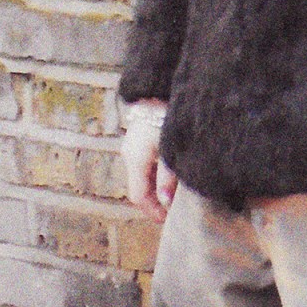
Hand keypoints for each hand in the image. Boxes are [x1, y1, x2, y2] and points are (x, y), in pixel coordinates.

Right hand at [122, 102, 177, 221]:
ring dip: (157, 189)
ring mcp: (132, 147)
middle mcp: (129, 154)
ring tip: (176, 195)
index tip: (168, 220)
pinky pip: (145, 166)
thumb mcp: (171, 148)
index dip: (152, 211)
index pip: (138, 196)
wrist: (158, 86)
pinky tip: (171, 176)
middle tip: (175, 210)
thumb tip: (166, 203)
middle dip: (156, 202)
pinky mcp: (139, 141)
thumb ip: (169, 176)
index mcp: (135, 159)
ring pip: (142, 177)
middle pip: (140, 188)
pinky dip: (156, 176)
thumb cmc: (167, 115)